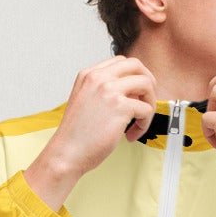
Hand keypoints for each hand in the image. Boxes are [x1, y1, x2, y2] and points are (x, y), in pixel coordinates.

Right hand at [22, 57, 157, 208]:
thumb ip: (104, 91)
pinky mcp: (120, 106)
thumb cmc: (76, 136)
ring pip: (146, 84)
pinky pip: (146, 109)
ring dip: (149, 103)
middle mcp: (99, 77)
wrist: (65, 154)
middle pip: (136, 66)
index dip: (134, 77)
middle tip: (146, 102)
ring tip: (140, 121)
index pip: (121, 62)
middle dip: (148, 82)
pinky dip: (144, 124)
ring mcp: (109, 90)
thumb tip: (132, 93)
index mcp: (89, 75)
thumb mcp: (85, 102)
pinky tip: (131, 135)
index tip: (136, 94)